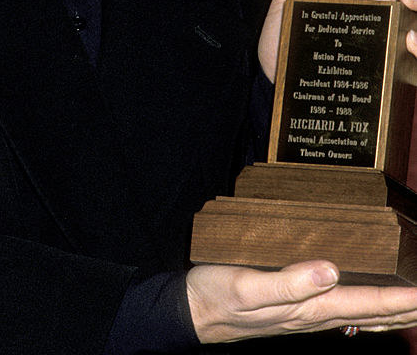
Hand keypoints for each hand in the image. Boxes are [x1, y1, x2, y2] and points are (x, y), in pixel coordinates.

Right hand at [186, 260, 416, 342]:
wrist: (191, 313)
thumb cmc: (215, 295)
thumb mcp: (246, 285)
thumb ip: (287, 281)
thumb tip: (331, 270)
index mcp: (308, 308)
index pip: (366, 303)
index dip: (400, 298)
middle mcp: (313, 314)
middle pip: (372, 313)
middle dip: (406, 307)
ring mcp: (306, 315)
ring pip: (362, 316)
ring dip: (392, 311)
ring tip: (415, 303)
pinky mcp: (295, 309)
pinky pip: (343, 312)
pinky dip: (366, 308)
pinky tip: (368, 305)